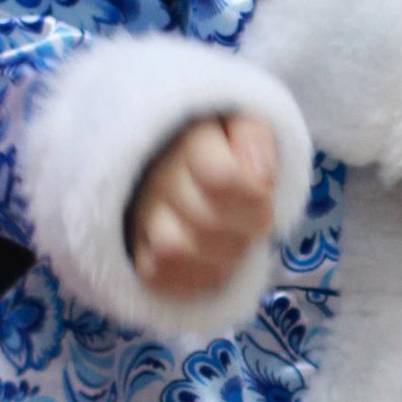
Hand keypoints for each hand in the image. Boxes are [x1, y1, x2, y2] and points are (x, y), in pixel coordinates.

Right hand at [129, 113, 279, 299]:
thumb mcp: (243, 123)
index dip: (256, 200)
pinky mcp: (136, 248)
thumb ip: (254, 137)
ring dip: (221, 258)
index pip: (221, 180)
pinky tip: (214, 263)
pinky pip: (159, 276)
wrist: (174, 157)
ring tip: (234, 244)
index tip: (265, 198)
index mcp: (187, 141)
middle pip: (206, 223)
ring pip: (175, 251)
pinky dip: (195, 277)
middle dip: (245, 232)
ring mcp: (141, 216)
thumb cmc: (221, 144)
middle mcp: (158, 179)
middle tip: (254, 225)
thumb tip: (260, 175)